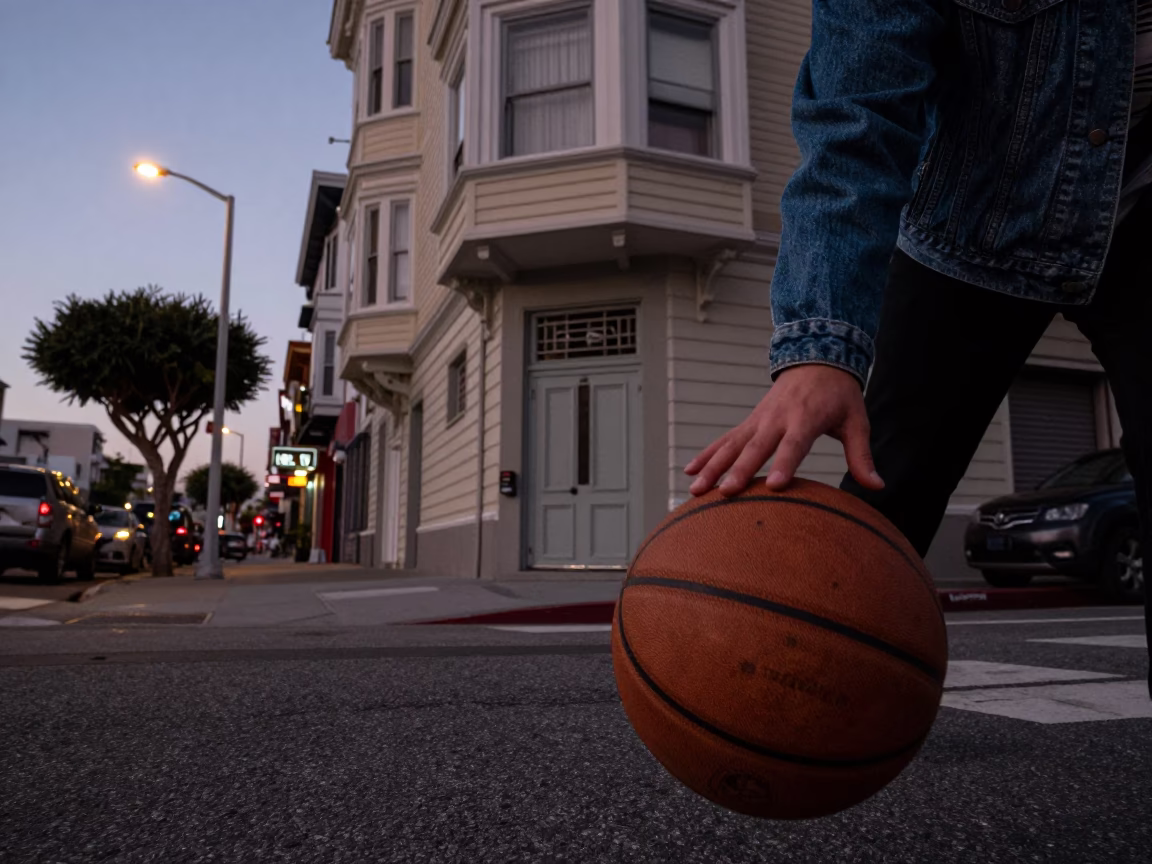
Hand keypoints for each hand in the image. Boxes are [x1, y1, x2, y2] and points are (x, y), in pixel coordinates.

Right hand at [684, 364, 884, 496]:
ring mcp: (758, 420)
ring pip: (732, 446)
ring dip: (712, 467)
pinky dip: (706, 455)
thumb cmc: (840, 396)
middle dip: (739, 471)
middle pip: (756, 448)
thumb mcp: (856, 422)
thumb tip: (877, 486)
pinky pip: (724, 440)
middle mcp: (777, 419)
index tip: (773, 486)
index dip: (784, 464)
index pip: (794, 445)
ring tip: (695, 490)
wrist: (816, 358)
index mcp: (805, 419)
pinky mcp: (749, 422)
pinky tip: (690, 472)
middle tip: (726, 493)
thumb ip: (861, 456)